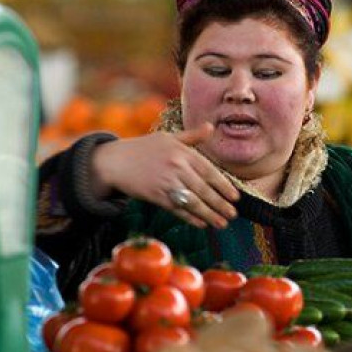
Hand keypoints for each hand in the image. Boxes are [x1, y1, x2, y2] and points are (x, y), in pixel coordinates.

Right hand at [92, 123, 239, 228]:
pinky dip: (190, 218)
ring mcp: (166, 182)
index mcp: (182, 152)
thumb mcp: (168, 137)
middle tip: (233, 214)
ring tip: (222, 223)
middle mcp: (176, 167)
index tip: (236, 197)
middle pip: (203, 189)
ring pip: (192, 202)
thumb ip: (192, 136)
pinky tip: (201, 224)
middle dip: (220, 204)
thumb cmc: (144, 148)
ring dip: (209, 215)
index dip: (224, 186)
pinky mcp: (156, 196)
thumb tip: (211, 127)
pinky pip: (177, 209)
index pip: (209, 171)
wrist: (115, 161)